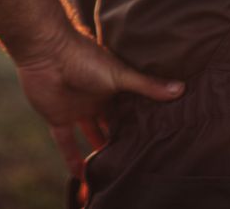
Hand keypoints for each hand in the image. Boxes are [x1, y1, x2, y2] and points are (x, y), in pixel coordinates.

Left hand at [14, 28, 184, 177]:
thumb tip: (182, 88)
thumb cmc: (84, 57)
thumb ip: (148, 85)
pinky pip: (66, 143)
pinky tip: (83, 177)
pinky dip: (73, 159)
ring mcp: (77, 108)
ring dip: (99, 150)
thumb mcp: (120, 74)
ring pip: (91, 134)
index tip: (155, 138)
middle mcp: (96, 98)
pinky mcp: (58, 117)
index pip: (129, 108)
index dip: (140, 122)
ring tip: (115, 170)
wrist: (47, 52)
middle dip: (121, 137)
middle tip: (137, 157)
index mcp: (112, 85)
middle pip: (110, 123)